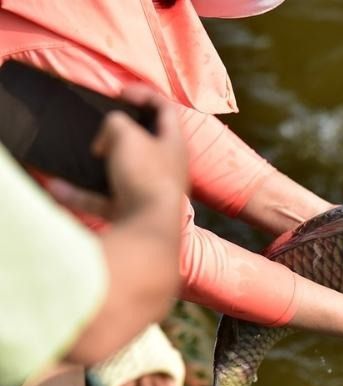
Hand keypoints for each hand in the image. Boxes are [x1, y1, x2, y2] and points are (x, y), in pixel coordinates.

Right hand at [47, 85, 186, 218]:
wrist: (147, 227)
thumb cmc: (145, 175)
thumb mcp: (127, 135)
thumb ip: (116, 123)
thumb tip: (108, 135)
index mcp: (174, 143)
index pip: (166, 109)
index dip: (145, 93)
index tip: (120, 92)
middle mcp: (168, 167)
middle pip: (147, 142)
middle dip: (122, 133)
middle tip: (102, 128)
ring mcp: (150, 190)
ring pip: (122, 171)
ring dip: (99, 164)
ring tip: (83, 155)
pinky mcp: (132, 212)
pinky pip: (103, 199)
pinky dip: (81, 194)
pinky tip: (58, 188)